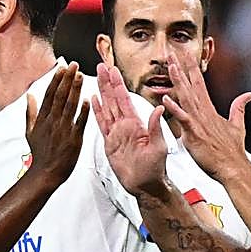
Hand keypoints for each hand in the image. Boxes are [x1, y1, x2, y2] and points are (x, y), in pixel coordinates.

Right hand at [23, 63, 89, 187]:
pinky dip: (82, 112)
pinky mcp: (74, 139)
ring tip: (81, 75)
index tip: (62, 68)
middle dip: (67, 79)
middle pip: (60, 96)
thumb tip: (29, 95)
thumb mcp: (30, 131)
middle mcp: (52, 122)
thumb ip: (30, 112)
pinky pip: (79, 123)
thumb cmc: (39, 153)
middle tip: (74, 65)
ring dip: (75, 90)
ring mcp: (63, 130)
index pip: (50, 95)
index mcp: (42, 119)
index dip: (56, 80)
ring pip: (70, 106)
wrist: (45, 172)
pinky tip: (87, 100)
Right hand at [91, 62, 170, 197]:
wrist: (145, 185)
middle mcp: (125, 125)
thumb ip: (155, 127)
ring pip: (106, 108)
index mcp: (136, 123)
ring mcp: (116, 133)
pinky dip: (96, 112)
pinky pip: (101, 125)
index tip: (113, 70)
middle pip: (113, 99)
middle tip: (101, 66)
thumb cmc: (155, 168)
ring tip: (95, 78)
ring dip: (101, 92)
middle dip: (107, 82)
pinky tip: (92, 100)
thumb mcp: (159, 146)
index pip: (125, 99)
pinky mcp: (109, 143)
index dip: (118, 84)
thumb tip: (159, 108)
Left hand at [160, 49, 250, 182]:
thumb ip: (239, 108)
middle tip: (171, 51)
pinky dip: (175, 109)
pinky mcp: (195, 133)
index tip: (185, 54)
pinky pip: (183, 119)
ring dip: (177, 81)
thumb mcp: (237, 125)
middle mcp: (203, 112)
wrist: (233, 166)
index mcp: (209, 109)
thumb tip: (248, 95)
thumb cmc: (232, 150)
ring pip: (186, 97)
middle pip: (190, 84)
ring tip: (170, 66)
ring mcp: (199, 122)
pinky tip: (166, 99)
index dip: (191, 67)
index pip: (199, 83)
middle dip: (181, 67)